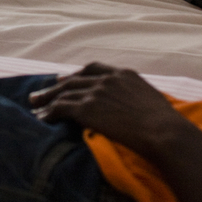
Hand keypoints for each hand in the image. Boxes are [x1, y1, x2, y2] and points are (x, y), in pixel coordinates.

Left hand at [29, 63, 197, 162]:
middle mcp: (107, 79)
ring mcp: (95, 92)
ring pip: (63, 93)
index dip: (76, 74)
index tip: (64, 78)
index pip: (94, 68)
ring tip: (34, 106)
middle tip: (41, 93)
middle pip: (73, 80)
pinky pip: (60, 107)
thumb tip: (136, 109)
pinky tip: (42, 119)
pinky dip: (49, 112)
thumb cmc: (167, 126)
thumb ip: (137, 98)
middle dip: (55, 86)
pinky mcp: (86, 107)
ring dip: (47, 100)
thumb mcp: (152, 101)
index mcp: (124, 74)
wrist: (166, 133)